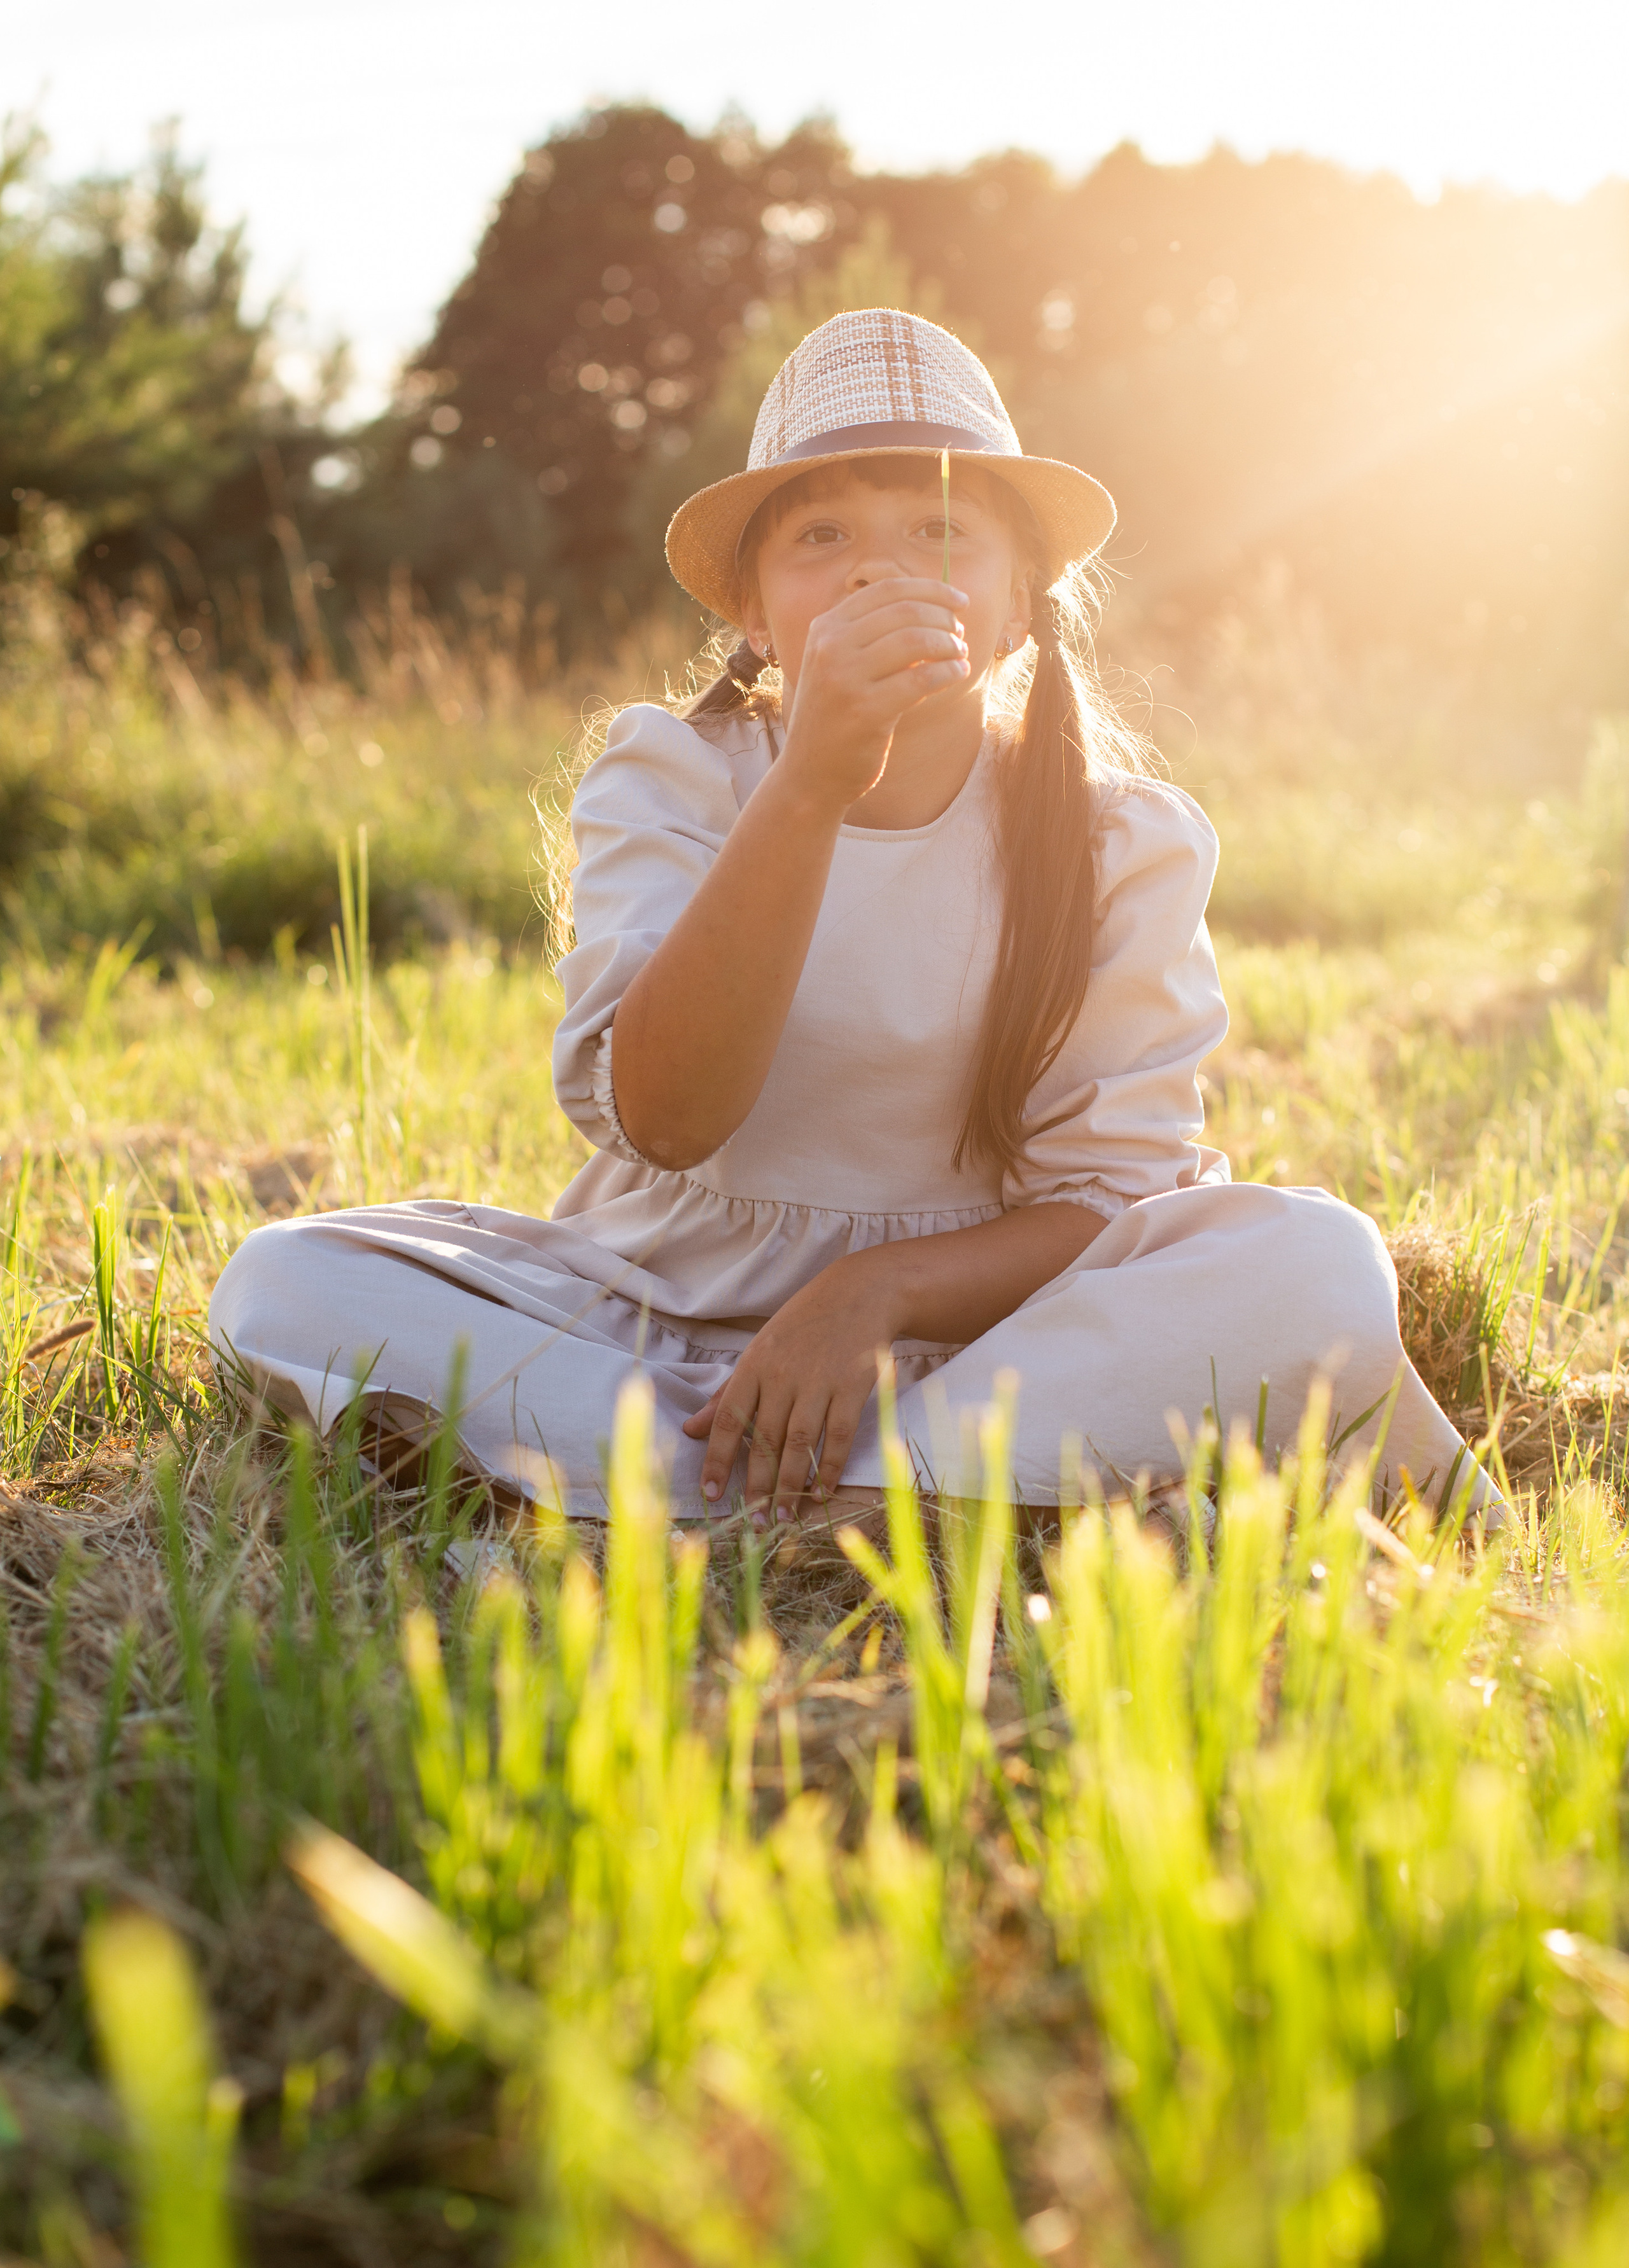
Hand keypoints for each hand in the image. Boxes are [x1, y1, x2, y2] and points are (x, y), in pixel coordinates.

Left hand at [683, 1252, 901, 1523]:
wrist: (859, 1294)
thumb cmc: (802, 1325)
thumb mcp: (759, 1351)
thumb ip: (727, 1394)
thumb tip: (691, 1429)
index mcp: (754, 1366)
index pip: (728, 1418)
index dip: (717, 1458)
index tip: (710, 1493)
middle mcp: (783, 1376)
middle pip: (764, 1439)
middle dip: (757, 1485)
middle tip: (753, 1522)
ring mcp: (819, 1382)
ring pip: (800, 1443)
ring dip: (790, 1485)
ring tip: (782, 1517)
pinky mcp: (852, 1387)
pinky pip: (839, 1436)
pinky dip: (829, 1468)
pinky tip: (821, 1493)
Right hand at [778, 578, 969, 812]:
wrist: (810, 773)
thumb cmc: (837, 716)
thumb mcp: (839, 664)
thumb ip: (871, 634)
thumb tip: (935, 607)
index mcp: (825, 627)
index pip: (886, 589)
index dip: (931, 589)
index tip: (960, 601)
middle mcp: (830, 646)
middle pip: (905, 611)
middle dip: (943, 618)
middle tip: (960, 634)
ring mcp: (844, 678)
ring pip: (915, 640)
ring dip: (949, 644)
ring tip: (961, 655)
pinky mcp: (864, 711)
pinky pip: (920, 679)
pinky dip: (948, 672)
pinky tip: (957, 674)